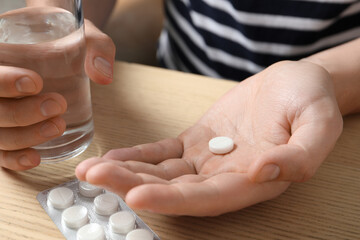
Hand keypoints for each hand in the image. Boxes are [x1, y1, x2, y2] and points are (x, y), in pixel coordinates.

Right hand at [0, 20, 114, 170]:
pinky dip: (13, 159)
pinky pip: (0, 151)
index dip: (3, 82)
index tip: (35, 83)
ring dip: (23, 137)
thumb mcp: (82, 34)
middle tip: (57, 105)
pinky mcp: (9, 129)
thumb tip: (103, 75)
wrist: (59, 47)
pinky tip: (35, 158)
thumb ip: (96, 47)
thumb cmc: (66, 39)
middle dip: (22, 112)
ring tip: (57, 127)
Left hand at [76, 61, 342, 215]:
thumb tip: (266, 172)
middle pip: (175, 189)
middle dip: (134, 185)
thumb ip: (300, 154)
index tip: (137, 196)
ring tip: (90, 169)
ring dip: (127, 171)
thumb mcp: (319, 123)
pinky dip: (138, 155)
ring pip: (163, 172)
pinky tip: (112, 157)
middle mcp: (225, 177)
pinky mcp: (196, 140)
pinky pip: (163, 151)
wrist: (295, 83)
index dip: (173, 200)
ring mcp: (208, 159)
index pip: (209, 198)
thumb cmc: (311, 101)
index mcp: (254, 181)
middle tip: (94, 178)